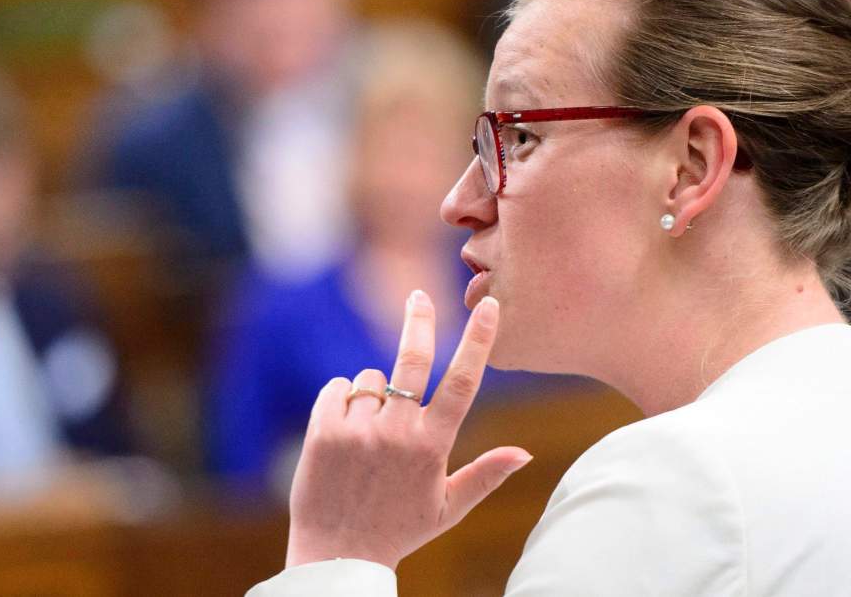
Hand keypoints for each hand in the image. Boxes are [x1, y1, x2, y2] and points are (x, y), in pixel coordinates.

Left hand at [283, 291, 532, 569]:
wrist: (336, 556)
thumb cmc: (398, 530)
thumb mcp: (448, 509)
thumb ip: (486, 475)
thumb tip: (526, 452)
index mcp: (432, 447)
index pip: (463, 383)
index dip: (478, 341)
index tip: (489, 308)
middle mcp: (397, 433)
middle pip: (412, 360)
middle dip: (419, 321)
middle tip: (419, 295)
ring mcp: (358, 430)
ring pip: (369, 381)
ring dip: (372, 396)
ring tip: (368, 438)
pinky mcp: (323, 431)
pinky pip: (336, 390)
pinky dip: (340, 400)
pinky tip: (344, 432)